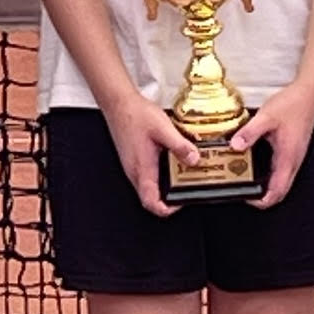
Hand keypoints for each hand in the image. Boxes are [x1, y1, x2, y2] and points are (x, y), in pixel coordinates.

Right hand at [99, 87, 200, 218]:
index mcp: (142, 168)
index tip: (180, 204)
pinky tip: (171, 162)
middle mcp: (135, 171)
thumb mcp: (163, 129)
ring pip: (149, 186)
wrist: (119, 104)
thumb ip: (180, 146)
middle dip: (169, 198)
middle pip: (151, 197)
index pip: (150, 202)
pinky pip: (148, 175)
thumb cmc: (135, 115)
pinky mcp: (134, 159)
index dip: (166, 209)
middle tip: (186, 189)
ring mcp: (133, 166)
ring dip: (165, 186)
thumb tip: (194, 159)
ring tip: (182, 176)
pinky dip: (161, 175)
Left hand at [230, 80, 313, 208]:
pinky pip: (281, 169)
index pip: (277, 192)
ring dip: (266, 185)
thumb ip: (249, 133)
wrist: (309, 94)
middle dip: (262, 196)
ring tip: (247, 178)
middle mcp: (293, 161)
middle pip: (280, 191)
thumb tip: (235, 146)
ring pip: (281, 181)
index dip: (261, 201)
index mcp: (288, 158)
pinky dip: (269, 173)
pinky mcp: (292, 151)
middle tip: (244, 190)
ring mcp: (294, 157)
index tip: (247, 198)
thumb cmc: (294, 104)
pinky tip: (257, 163)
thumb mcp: (267, 117)